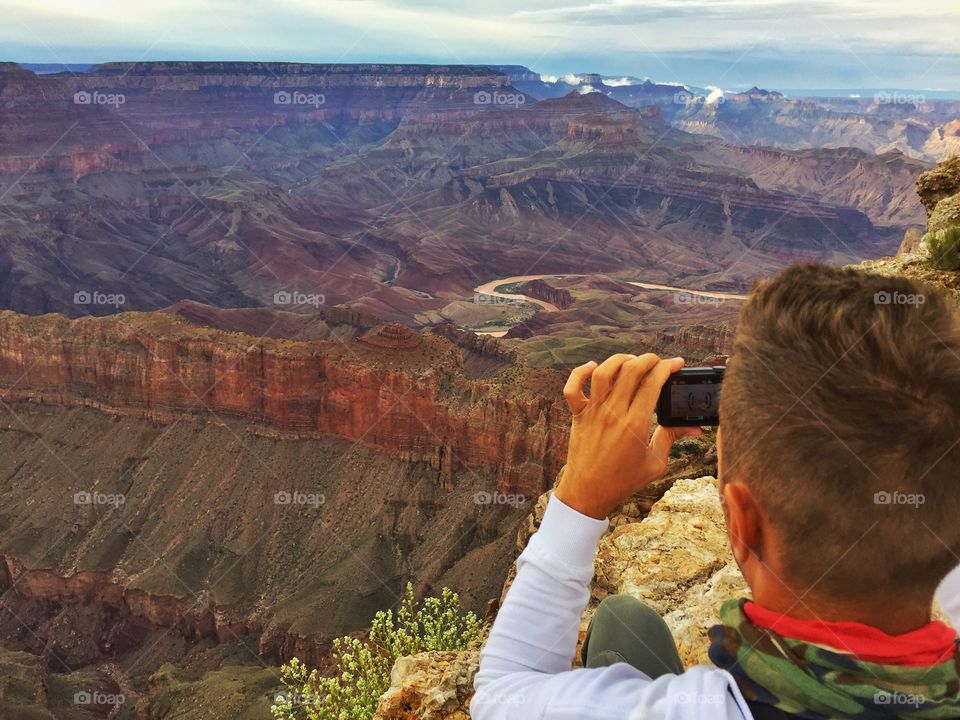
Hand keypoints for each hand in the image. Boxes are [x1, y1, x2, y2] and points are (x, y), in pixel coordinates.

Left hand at [554, 353, 701, 518]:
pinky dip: (580, 372)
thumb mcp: (654, 463)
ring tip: (631, 362)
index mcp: (635, 423)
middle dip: (649, 359)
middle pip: (631, 370)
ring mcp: (593, 412)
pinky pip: (572, 388)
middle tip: (658, 361)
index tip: (677, 363)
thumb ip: (671, 438)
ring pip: (603, 372)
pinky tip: (592, 367)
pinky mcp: (578, 415)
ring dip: (619, 360)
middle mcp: (613, 413)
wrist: (588, 493)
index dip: (668, 368)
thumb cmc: (623, 480)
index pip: (653, 383)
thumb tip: (692, 427)